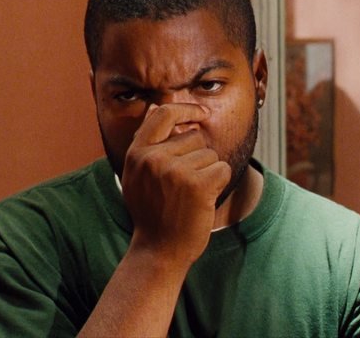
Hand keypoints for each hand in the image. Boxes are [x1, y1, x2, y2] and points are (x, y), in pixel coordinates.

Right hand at [121, 103, 231, 268]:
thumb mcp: (137, 176)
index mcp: (137, 153)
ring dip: (207, 173)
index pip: (163, 114)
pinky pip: (223, 169)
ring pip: (210, 155)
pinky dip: (219, 184)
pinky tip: (203, 201)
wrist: (158, 251)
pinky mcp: (198, 184)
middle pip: (194, 138)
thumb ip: (146, 144)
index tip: (200, 112)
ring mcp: (175, 171)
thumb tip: (158, 108)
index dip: (185, 109)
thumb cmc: (152, 213)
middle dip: (197, 158)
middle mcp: (153, 158)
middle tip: (182, 188)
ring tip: (189, 197)